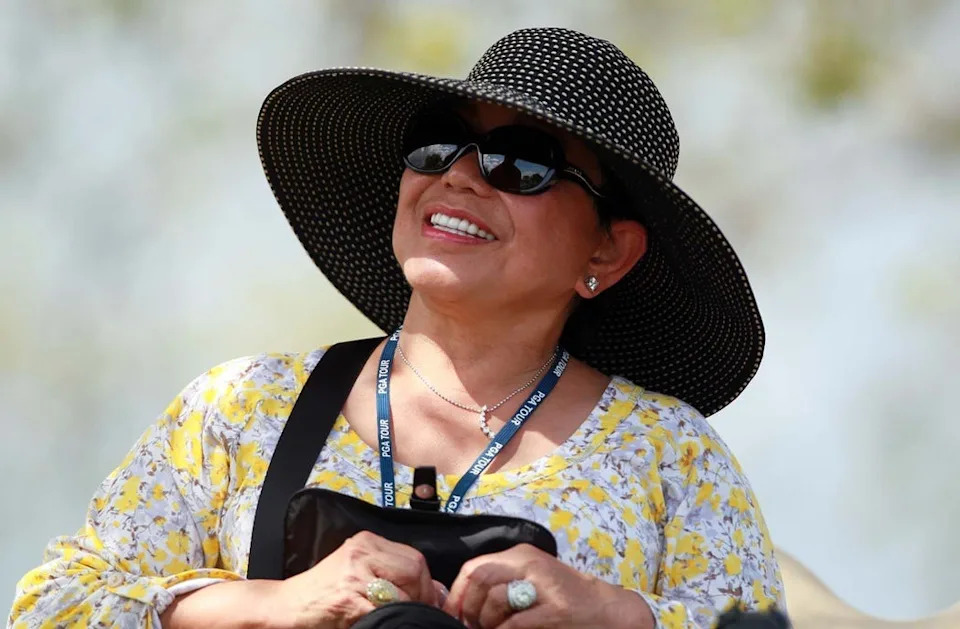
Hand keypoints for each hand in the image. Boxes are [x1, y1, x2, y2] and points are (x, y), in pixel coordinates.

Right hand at [272, 530, 442, 628]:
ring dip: (405, 609)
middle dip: (420, 595)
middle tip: (414, 611)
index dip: (425, 584)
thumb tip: (434, 589)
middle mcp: (362, 552)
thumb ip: (392, 573)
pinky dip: (386, 619)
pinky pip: (384, 610)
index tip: (425, 600)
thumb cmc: (321, 593)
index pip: (415, 558)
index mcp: (367, 542)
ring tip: (392, 616)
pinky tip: (374, 621)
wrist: (285, 606)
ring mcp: (355, 575)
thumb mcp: (358, 571)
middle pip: (414, 569)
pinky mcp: (348, 599)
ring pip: (404, 591)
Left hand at [443, 544, 653, 628]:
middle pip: (481, 578)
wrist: (607, 610)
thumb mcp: (532, 582)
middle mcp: (530, 563)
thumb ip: (502, 585)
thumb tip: (464, 604)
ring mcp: (544, 585)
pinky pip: (516, 623)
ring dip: (487, 622)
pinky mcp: (556, 608)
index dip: (457, 593)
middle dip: (469, 607)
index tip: (452, 614)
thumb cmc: (566, 599)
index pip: (475, 567)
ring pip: (495, 599)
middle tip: (472, 626)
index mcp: (521, 556)